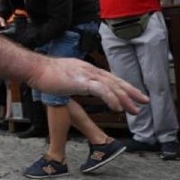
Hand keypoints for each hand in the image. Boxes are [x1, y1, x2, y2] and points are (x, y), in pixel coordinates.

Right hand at [28, 57, 147, 113]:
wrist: (35, 69)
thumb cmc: (45, 73)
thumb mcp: (65, 77)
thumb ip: (74, 81)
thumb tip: (75, 86)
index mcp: (86, 70)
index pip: (109, 78)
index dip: (123, 87)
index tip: (133, 94)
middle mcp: (90, 70)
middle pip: (116, 82)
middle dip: (132, 92)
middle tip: (144, 102)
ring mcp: (87, 75)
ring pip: (112, 87)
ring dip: (125, 99)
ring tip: (134, 110)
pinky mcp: (82, 81)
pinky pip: (102, 91)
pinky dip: (112, 99)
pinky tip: (118, 108)